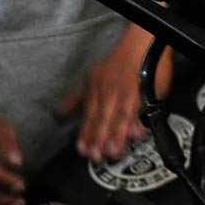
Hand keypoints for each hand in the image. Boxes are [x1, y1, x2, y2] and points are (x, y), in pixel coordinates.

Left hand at [55, 25, 171, 161]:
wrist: (140, 47)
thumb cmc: (116, 65)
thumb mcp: (88, 80)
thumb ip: (73, 101)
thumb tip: (56, 116)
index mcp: (96, 94)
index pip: (90, 118)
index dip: (86, 135)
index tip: (83, 150)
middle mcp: (110, 97)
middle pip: (104, 121)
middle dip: (100, 140)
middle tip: (97, 157)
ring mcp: (129, 96)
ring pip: (121, 119)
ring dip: (117, 136)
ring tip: (114, 153)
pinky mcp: (147, 95)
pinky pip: (143, 111)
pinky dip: (140, 122)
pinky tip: (139, 134)